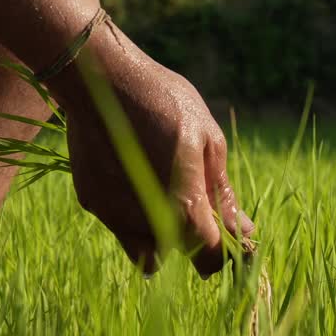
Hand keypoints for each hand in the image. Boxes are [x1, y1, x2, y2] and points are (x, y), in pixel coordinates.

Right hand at [49, 22, 255, 275]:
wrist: (100, 80)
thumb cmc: (165, 101)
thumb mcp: (208, 140)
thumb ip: (222, 192)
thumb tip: (242, 229)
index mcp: (184, 208)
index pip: (212, 255)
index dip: (227, 252)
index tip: (233, 237)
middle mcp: (147, 223)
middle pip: (181, 253)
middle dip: (195, 237)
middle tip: (198, 200)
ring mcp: (115, 217)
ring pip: (147, 251)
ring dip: (162, 234)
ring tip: (165, 192)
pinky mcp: (92, 204)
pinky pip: (121, 225)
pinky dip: (133, 213)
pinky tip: (134, 177)